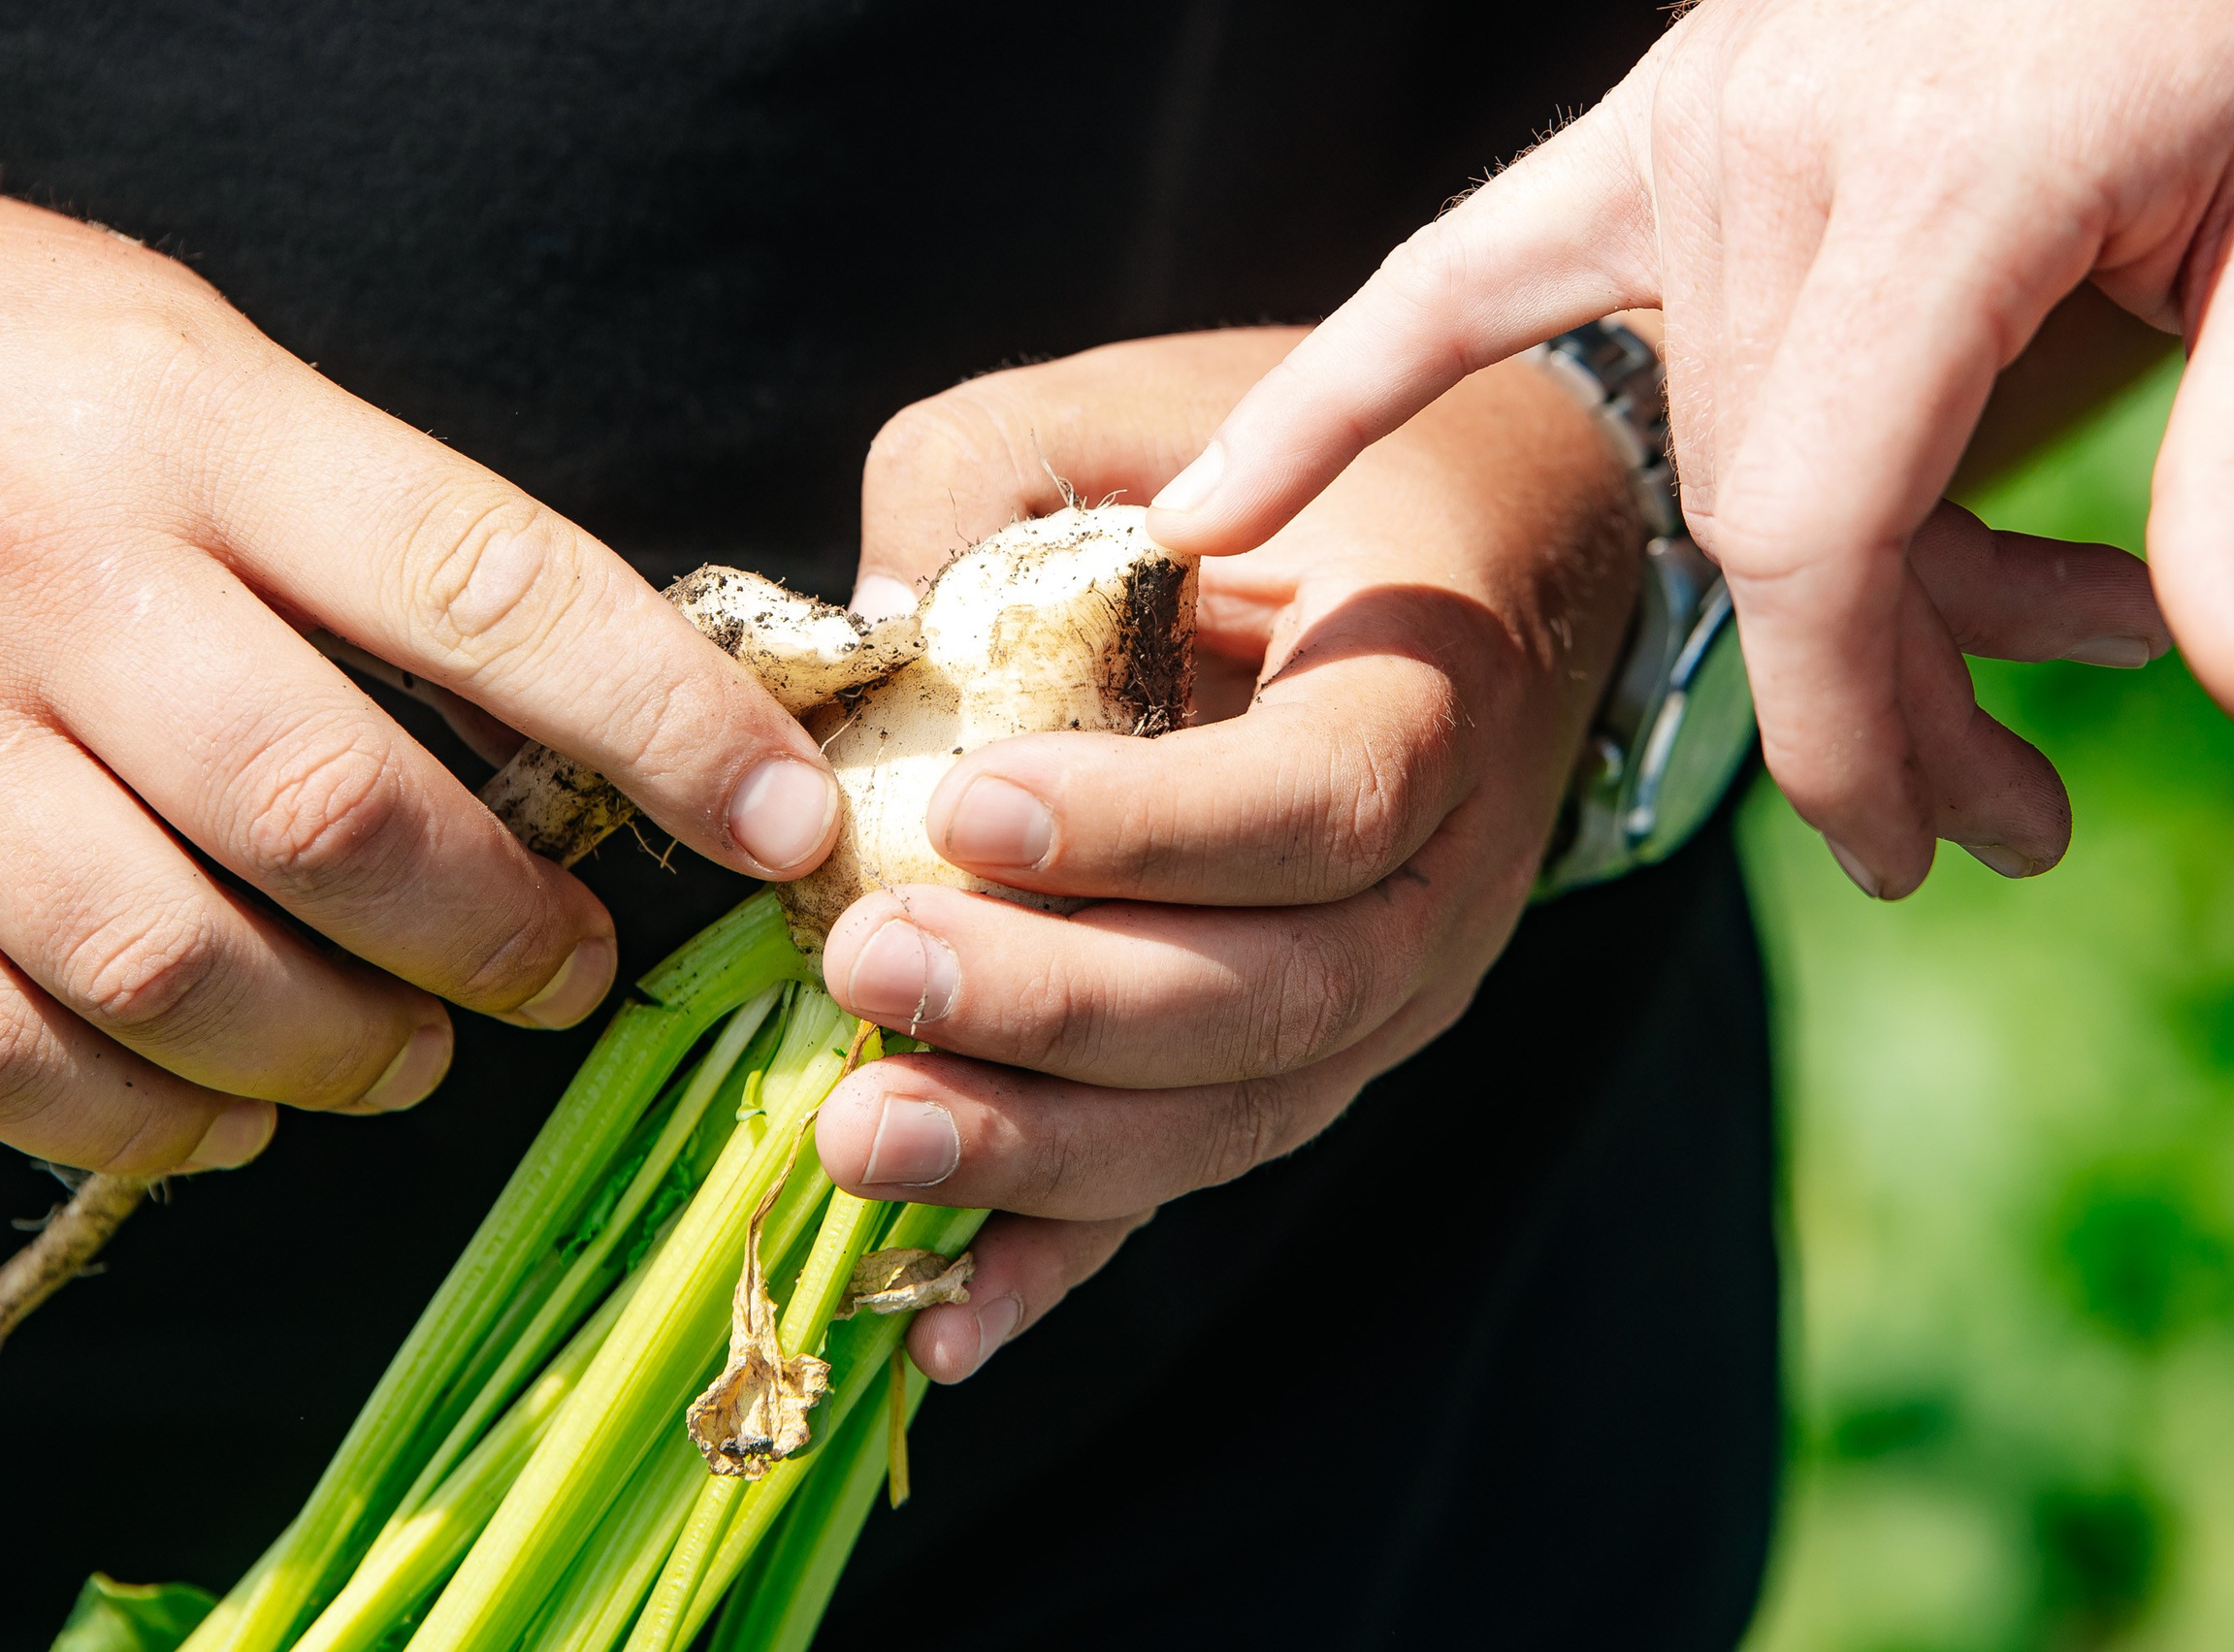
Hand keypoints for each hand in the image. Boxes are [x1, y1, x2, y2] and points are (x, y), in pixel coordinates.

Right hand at [0, 120, 840, 1172]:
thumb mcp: (197, 370)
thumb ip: (369, 535)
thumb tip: (582, 730)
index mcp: (187, 421)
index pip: (485, 586)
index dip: (665, 724)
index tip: (780, 820)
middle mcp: (41, 569)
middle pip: (328, 813)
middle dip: (500, 933)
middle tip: (569, 976)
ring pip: (164, 962)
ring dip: (337, 1050)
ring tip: (408, 1054)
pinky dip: (137, 1119)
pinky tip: (224, 1114)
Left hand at [812, 329, 1645, 1380]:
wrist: (1484, 550)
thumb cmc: (1294, 469)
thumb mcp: (1142, 413)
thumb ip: (992, 481)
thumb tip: (856, 638)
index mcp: (1430, 698)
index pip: (1320, 804)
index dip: (1153, 829)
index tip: (966, 811)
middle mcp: (1440, 885)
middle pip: (1275, 995)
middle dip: (1061, 1006)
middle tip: (869, 967)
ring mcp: (1386, 999)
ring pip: (1238, 1112)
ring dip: (1047, 1148)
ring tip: (863, 1134)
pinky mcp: (1307, 1062)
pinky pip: (1197, 1174)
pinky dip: (1069, 1257)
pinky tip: (939, 1326)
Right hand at [1143, 0, 2190, 899]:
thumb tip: (2214, 671)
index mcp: (1942, 175)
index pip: (1815, 528)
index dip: (1849, 720)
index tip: (1907, 849)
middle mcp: (1774, 143)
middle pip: (1758, 507)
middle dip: (1870, 688)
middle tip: (2006, 811)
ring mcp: (1698, 121)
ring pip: (1690, 437)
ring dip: (1807, 588)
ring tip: (2013, 664)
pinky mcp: (1668, 123)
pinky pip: (1460, 274)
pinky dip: (1339, 387)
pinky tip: (1200, 505)